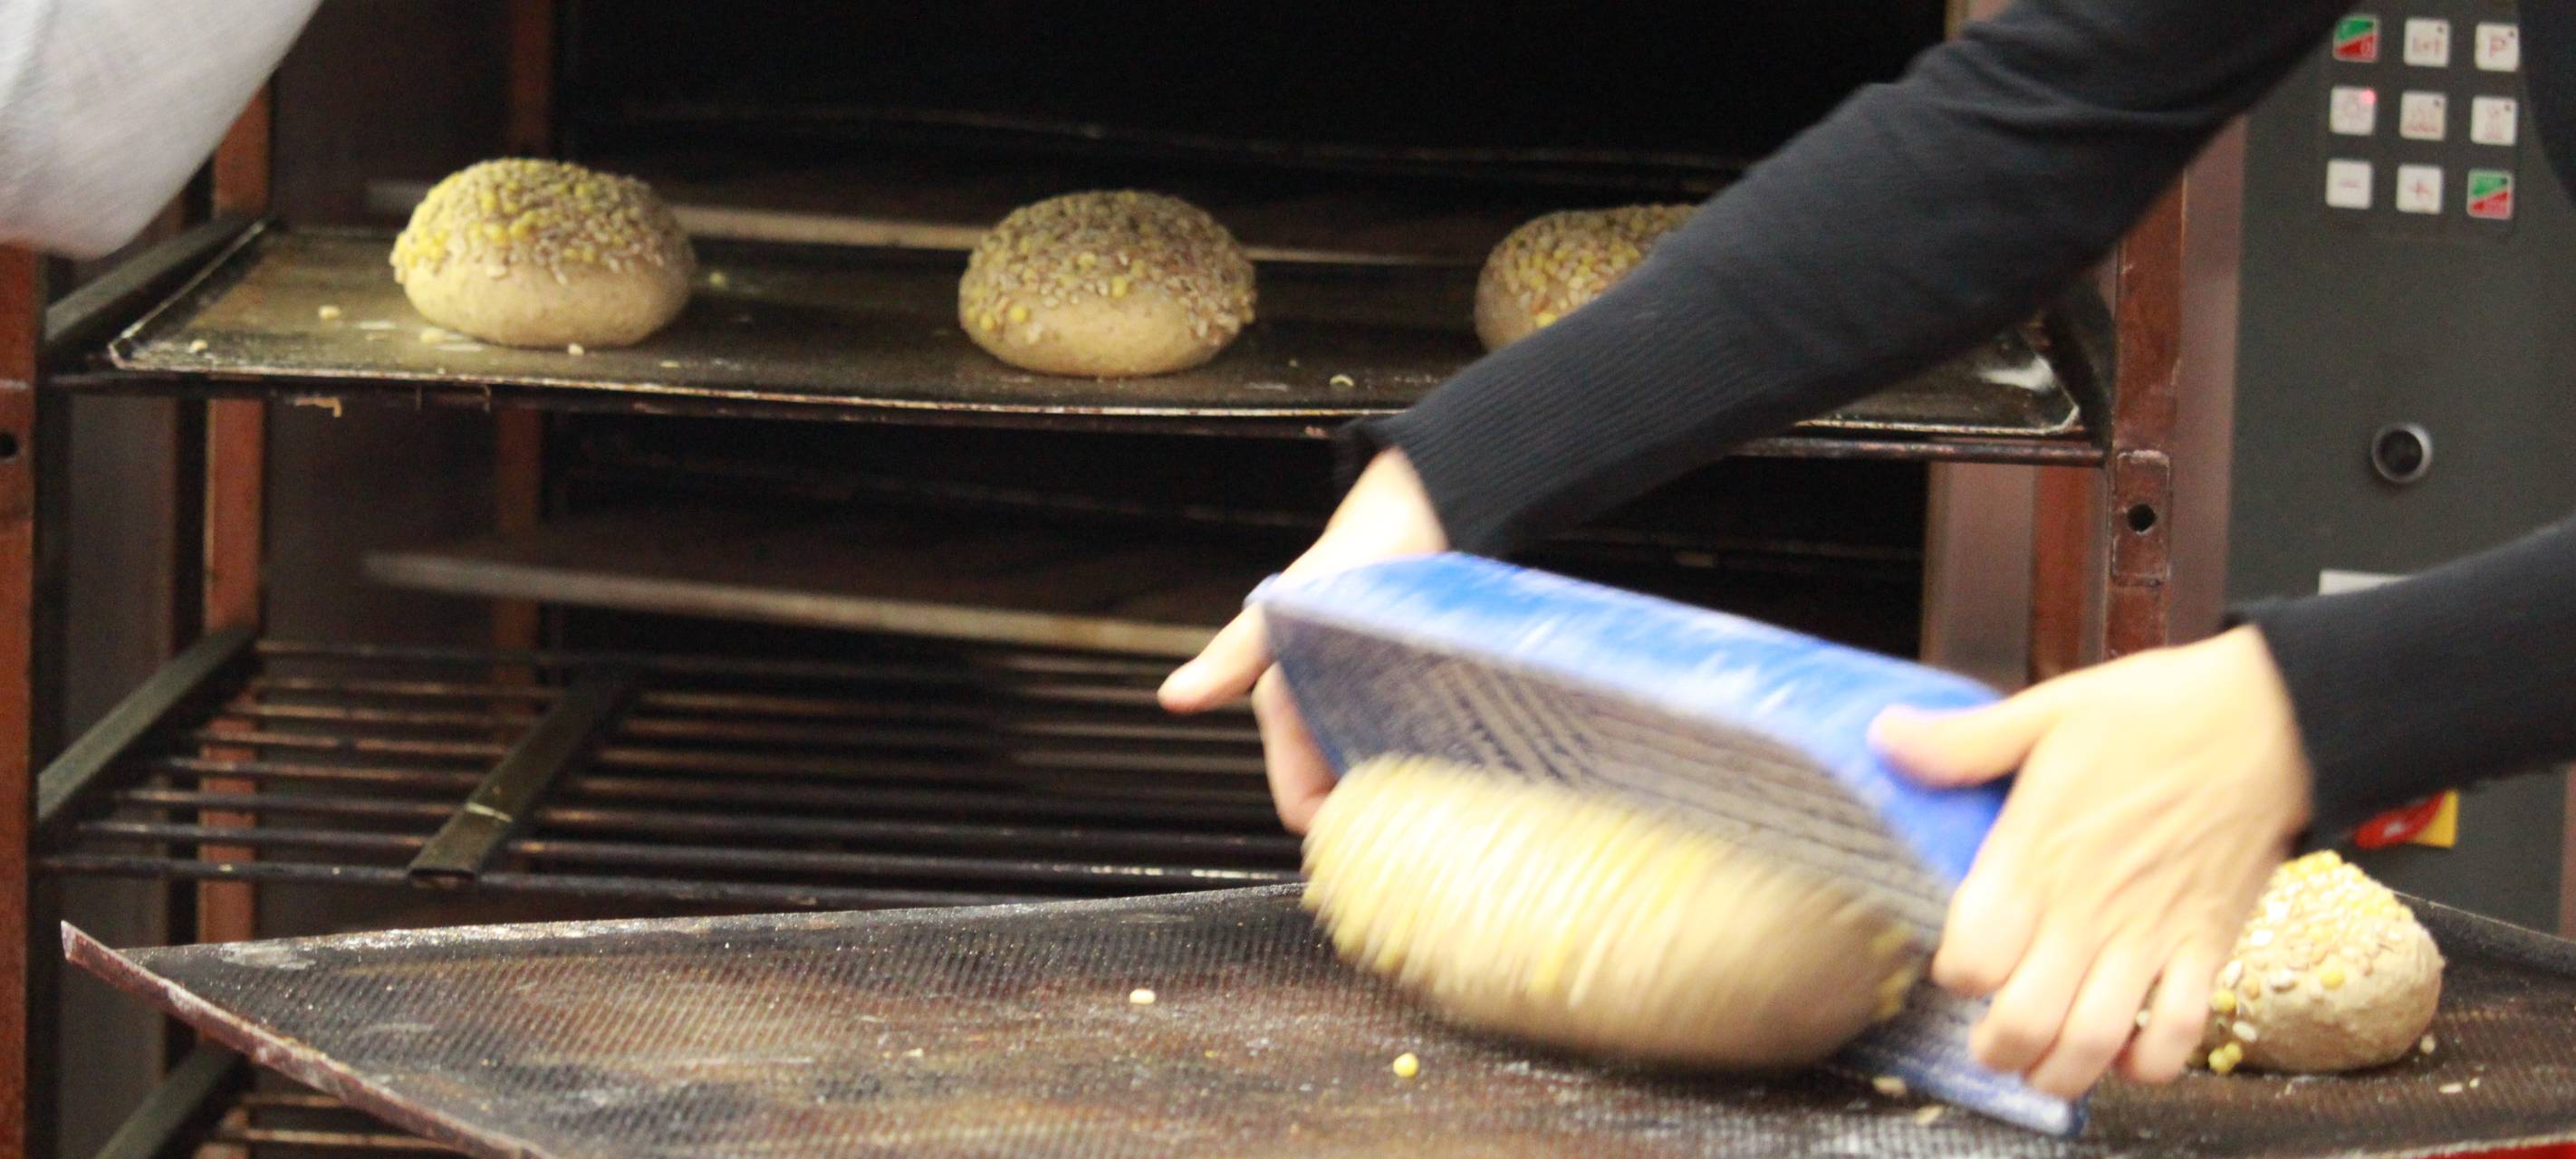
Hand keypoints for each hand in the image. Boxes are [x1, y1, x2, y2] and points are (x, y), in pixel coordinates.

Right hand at [1159, 449, 1447, 831]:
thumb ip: (1233, 655)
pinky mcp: (1422, 699)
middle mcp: (1334, 720)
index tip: (1377, 844)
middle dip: (1380, 825)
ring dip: (1415, 801)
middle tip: (1428, 838)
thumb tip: (1175, 697)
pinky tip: (1475, 774)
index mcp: (1293, 713)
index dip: (1331, 832)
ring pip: (1391, 784)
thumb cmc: (1351, 557)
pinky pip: (1430, 753)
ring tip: (1456, 813)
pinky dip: (1444, 770)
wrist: (1422, 511)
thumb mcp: (1285, 613)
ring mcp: (1380, 713)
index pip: (1304, 805)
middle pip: (1350, 802)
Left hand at [1869, 625, 2312, 1098]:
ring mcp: (2151, 936)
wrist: (2272, 720)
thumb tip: (1882, 737)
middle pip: (2024, 1022)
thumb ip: (1963, 742)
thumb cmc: (2155, 713)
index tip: (1961, 963)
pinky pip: (2179, 1035)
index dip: (1956, 974)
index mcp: (2036, 857)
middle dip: (1998, 1046)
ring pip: (2094, 1044)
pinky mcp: (2208, 946)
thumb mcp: (2047, 713)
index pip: (1972, 959)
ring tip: (2045, 1062)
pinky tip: (2127, 1052)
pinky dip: (2150, 1063)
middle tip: (1993, 1037)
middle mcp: (2087, 910)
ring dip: (2062, 1070)